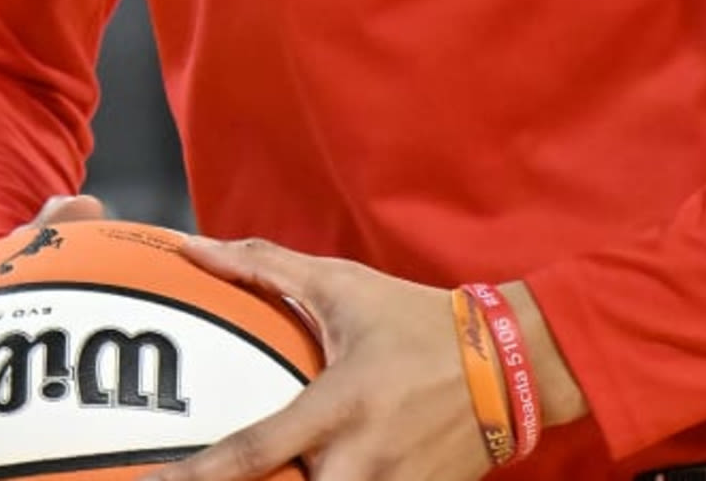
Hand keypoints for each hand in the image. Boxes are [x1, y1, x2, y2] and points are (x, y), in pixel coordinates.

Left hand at [145, 240, 512, 480]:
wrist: (511, 367)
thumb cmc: (417, 321)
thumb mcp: (344, 286)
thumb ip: (264, 268)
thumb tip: (194, 247)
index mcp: (339, 406)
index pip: (254, 453)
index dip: (198, 476)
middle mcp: (361, 459)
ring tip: (261, 480)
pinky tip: (320, 476)